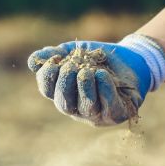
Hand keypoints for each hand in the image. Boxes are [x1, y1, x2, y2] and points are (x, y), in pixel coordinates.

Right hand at [27, 40, 151, 125]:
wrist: (130, 58)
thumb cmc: (99, 59)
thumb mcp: (74, 51)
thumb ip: (54, 54)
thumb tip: (33, 61)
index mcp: (63, 92)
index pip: (47, 90)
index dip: (47, 77)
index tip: (55, 60)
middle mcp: (77, 107)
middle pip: (63, 103)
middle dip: (65, 83)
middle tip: (72, 66)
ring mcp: (97, 114)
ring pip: (85, 106)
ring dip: (84, 86)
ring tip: (89, 70)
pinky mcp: (116, 114)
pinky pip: (108, 106)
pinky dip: (104, 89)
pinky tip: (102, 75)